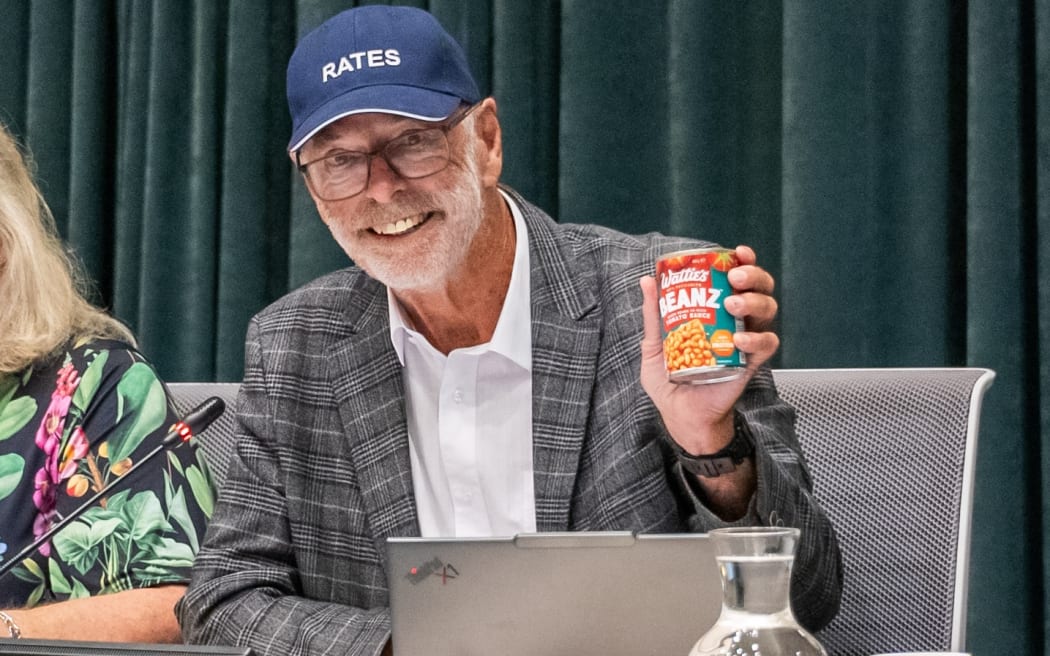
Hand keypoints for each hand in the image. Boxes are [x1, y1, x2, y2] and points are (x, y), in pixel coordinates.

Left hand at [639, 245, 778, 453]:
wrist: (679, 413)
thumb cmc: (670, 377)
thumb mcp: (654, 344)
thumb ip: (653, 315)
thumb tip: (647, 280)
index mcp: (720, 311)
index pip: (740, 279)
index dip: (745, 262)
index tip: (737, 252)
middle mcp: (738, 322)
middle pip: (759, 289)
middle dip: (752, 277)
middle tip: (734, 278)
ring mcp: (746, 342)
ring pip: (767, 311)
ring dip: (754, 302)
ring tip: (733, 304)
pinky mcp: (750, 364)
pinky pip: (765, 346)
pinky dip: (756, 340)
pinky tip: (739, 340)